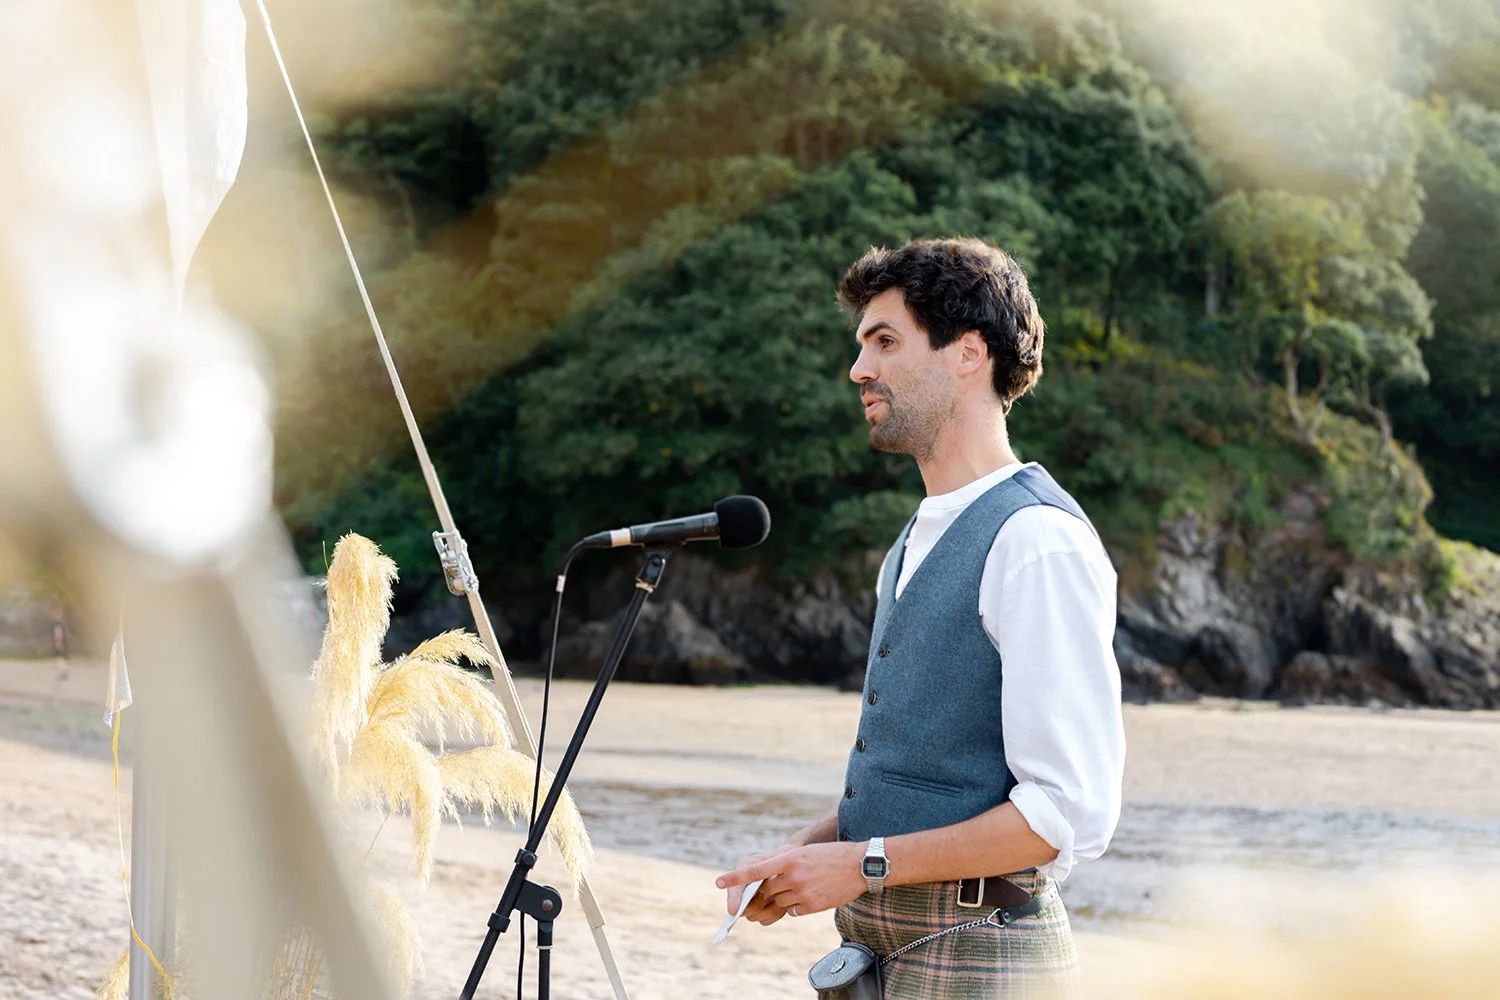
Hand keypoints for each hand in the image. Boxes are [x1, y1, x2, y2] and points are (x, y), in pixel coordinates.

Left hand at [716, 841, 866, 919]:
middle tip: (771, 889)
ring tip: (803, 887)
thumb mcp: (807, 854)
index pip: (756, 869)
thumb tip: (770, 883)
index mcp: (790, 858)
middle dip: (766, 891)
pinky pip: (793, 911)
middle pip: (767, 890)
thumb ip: (787, 866)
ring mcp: (803, 892)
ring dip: (783, 898)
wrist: (863, 866)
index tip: (717, 882)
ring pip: (779, 902)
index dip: (735, 877)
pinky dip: (795, 907)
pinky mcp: (812, 906)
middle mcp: (793, 875)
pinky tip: (810, 896)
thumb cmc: (834, 856)